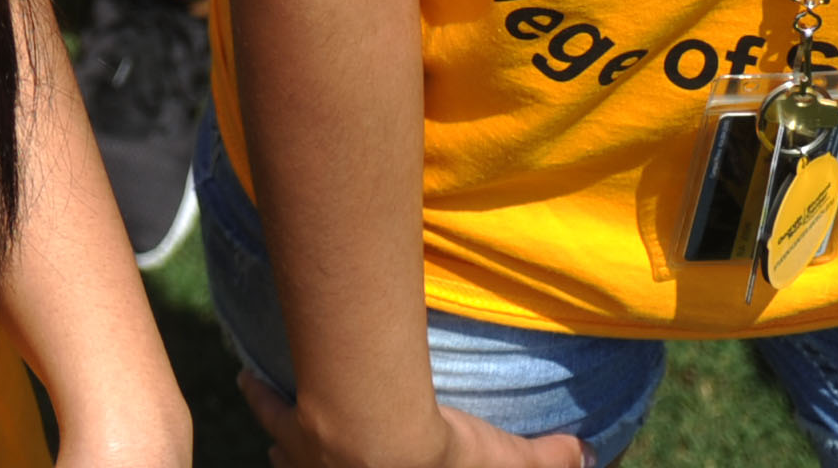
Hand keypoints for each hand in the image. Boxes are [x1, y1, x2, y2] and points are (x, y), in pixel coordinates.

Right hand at [242, 376, 585, 467]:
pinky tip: (249, 378)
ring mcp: (311, 467)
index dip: (395, 462)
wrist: (382, 430)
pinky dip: (259, 396)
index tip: (393, 456)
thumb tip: (589, 455)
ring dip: (289, 450)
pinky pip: (270, 414)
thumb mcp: (508, 461)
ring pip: (289, 461)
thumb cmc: (446, 458)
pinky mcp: (294, 432)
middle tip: (339, 455)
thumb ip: (550, 460)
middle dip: (326, 466)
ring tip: (283, 441)